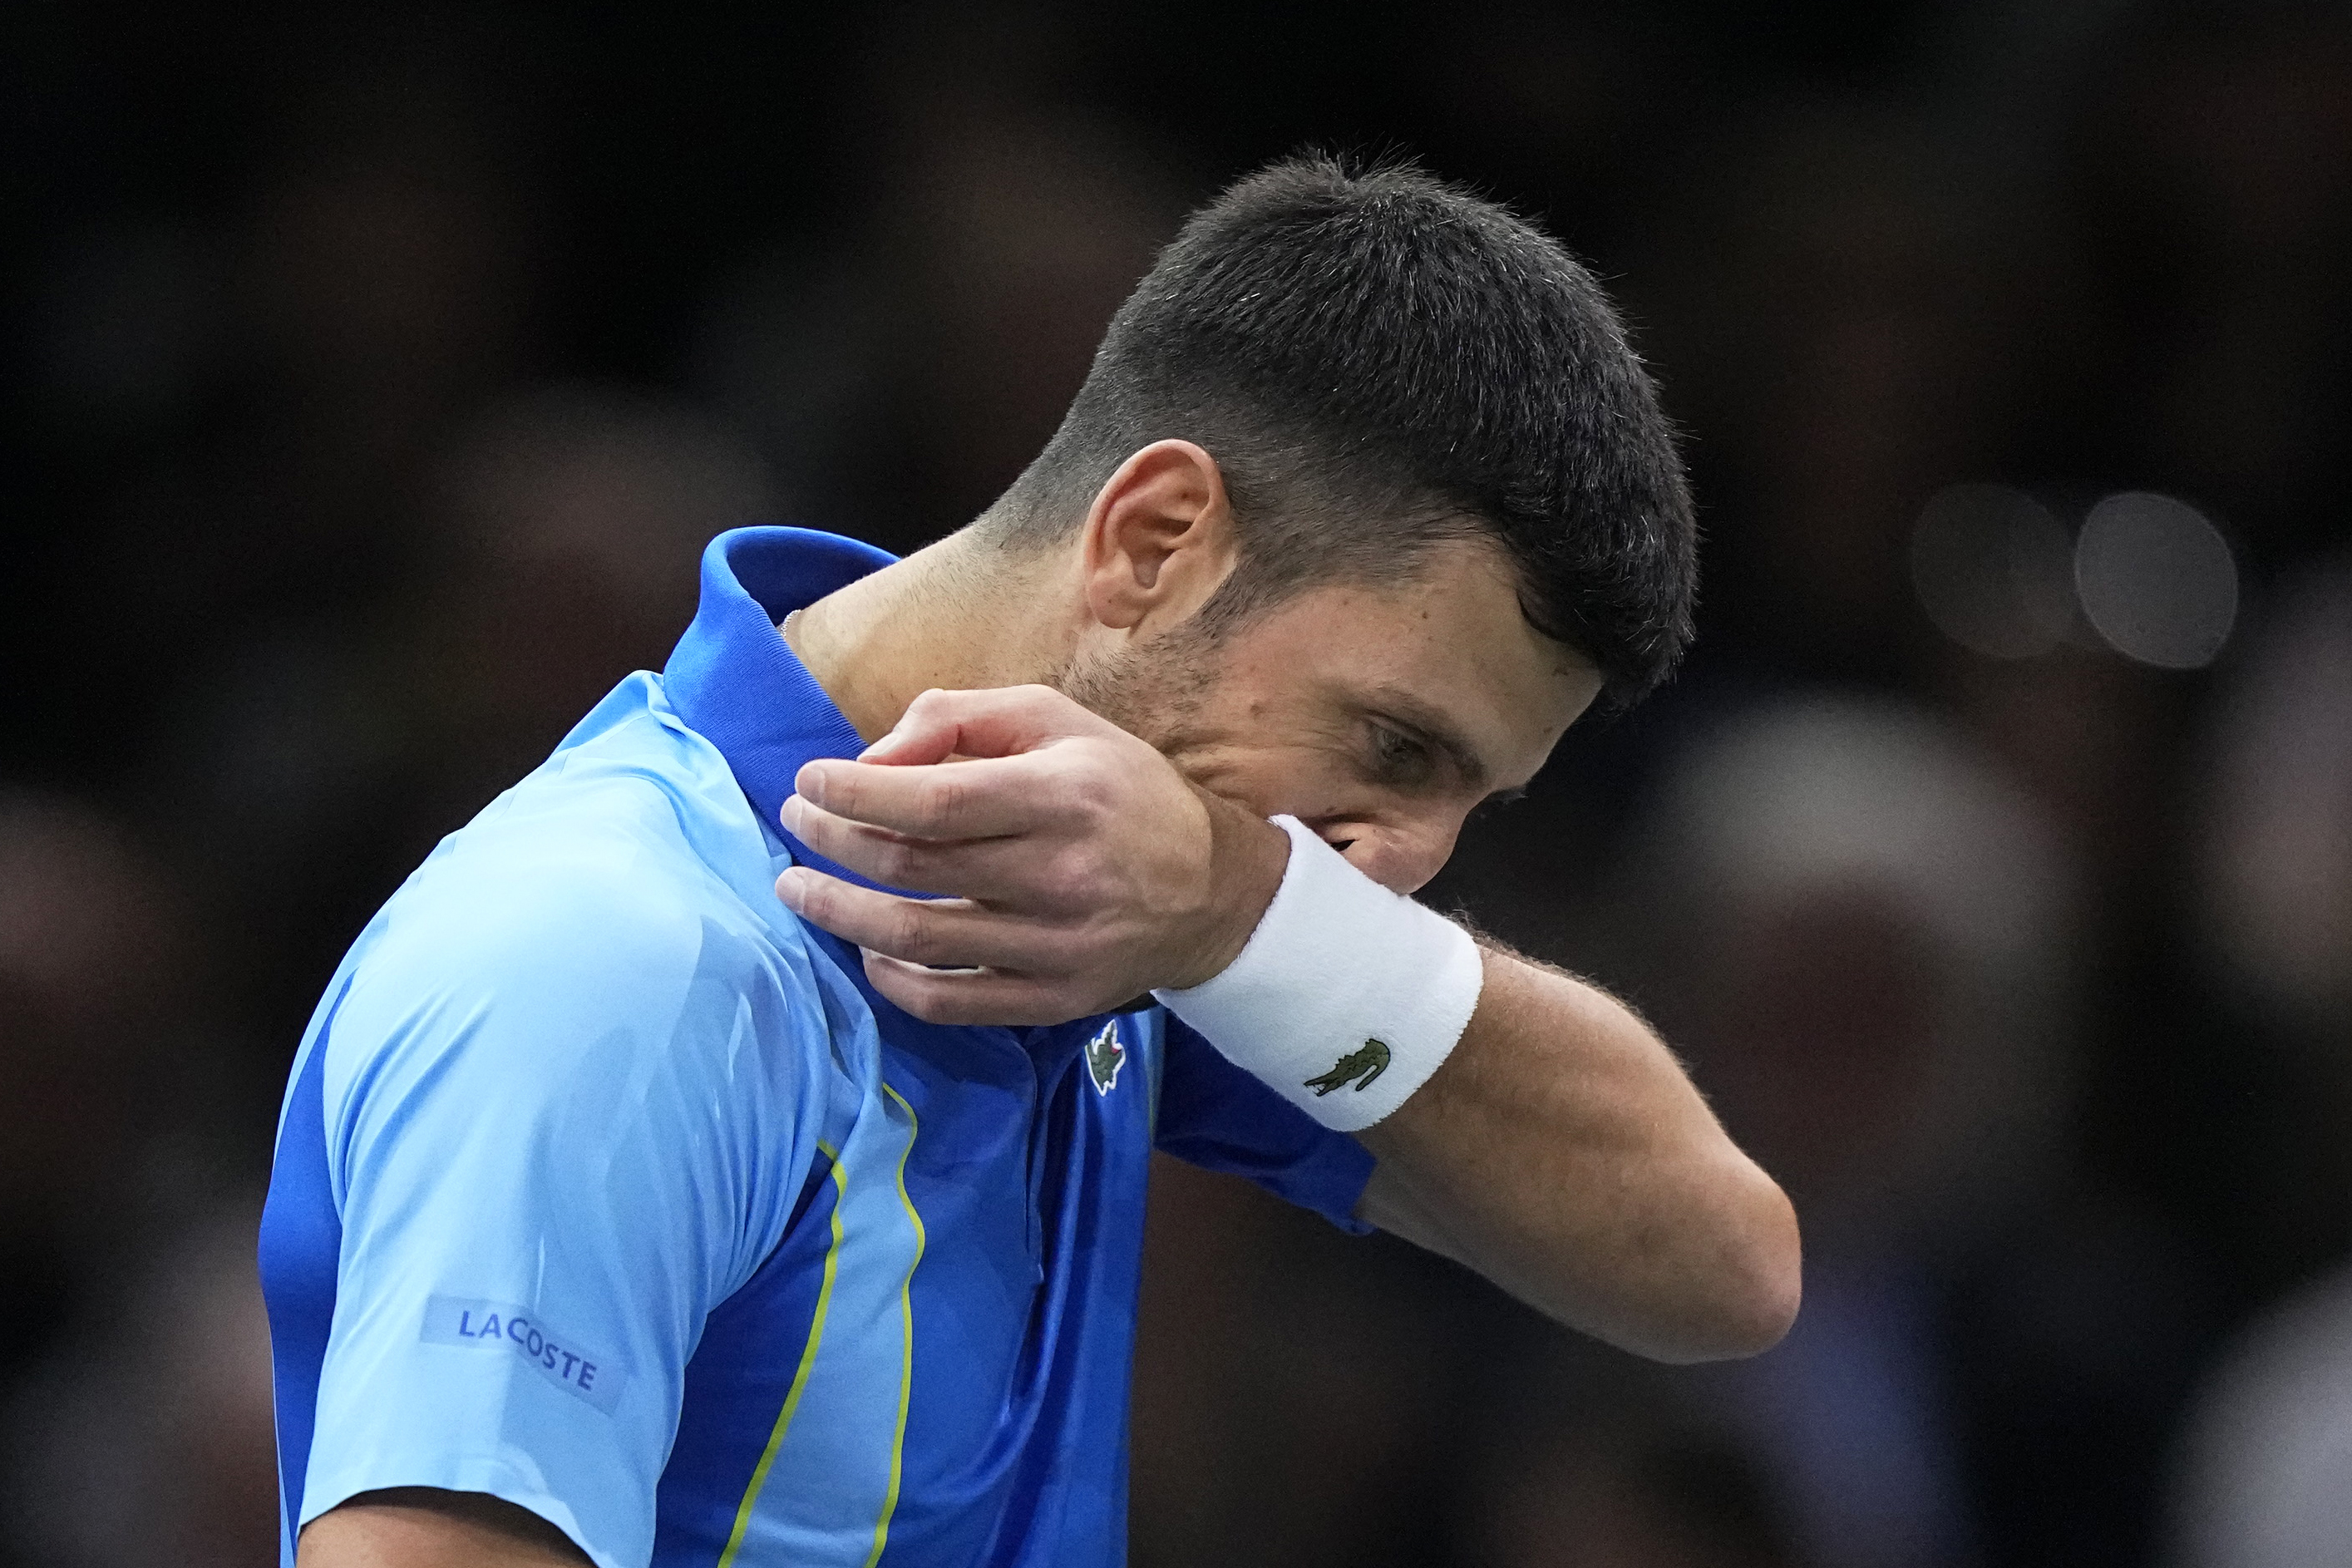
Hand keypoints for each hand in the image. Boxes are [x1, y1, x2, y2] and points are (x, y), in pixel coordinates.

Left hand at [773, 685, 1289, 1025]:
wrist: (1213, 890)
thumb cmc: (1121, 789)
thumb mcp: (1054, 719)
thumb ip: (957, 718)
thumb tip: (870, 760)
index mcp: (1063, 796)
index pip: (933, 803)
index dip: (853, 795)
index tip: (809, 782)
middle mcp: (1061, 876)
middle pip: (912, 869)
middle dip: (832, 843)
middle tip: (796, 823)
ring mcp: (1057, 948)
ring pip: (917, 941)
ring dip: (839, 914)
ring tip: (799, 887)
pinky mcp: (1055, 1001)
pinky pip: (950, 1002)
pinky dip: (891, 979)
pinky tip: (866, 947)